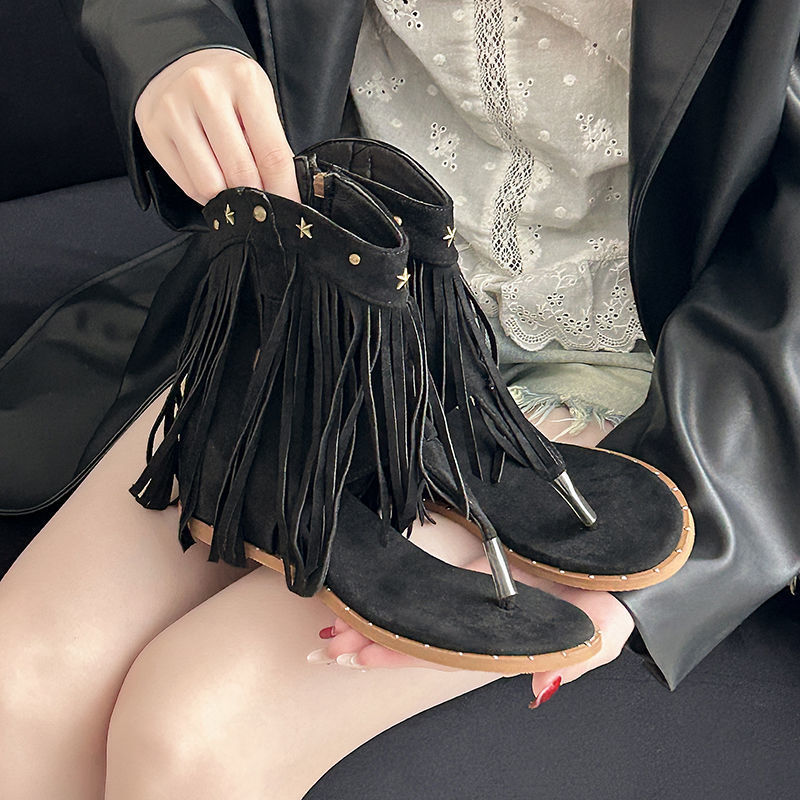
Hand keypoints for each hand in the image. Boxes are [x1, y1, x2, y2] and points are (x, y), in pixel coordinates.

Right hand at [134, 48, 299, 204]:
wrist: (178, 63)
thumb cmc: (227, 87)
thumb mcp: (258, 101)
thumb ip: (270, 143)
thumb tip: (282, 194)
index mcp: (243, 81)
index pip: (272, 154)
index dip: (284, 190)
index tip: (290, 210)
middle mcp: (205, 90)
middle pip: (240, 172)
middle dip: (257, 198)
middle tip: (263, 205)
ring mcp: (174, 110)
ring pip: (210, 184)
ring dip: (229, 198)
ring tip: (236, 190)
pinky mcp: (153, 130)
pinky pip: (187, 184)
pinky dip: (205, 194)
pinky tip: (213, 181)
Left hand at [310, 556, 634, 704]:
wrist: (623, 552)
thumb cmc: (614, 593)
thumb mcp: (603, 633)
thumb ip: (576, 660)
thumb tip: (540, 688)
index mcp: (505, 634)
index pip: (445, 648)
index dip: (403, 653)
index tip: (361, 655)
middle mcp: (485, 611)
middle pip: (424, 625)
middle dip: (376, 634)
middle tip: (330, 638)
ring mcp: (482, 581)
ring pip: (425, 597)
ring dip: (382, 607)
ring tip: (337, 614)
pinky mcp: (484, 548)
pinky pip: (442, 564)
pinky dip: (409, 574)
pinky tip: (376, 575)